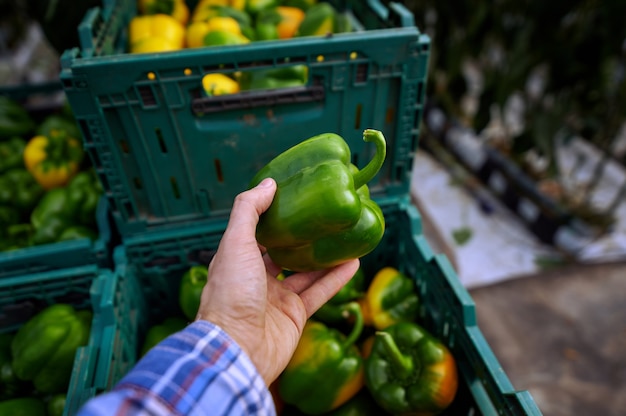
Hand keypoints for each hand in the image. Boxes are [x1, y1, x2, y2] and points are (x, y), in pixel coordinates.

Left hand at [197, 178, 359, 384]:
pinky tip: (354, 262)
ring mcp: (277, 298)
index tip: (295, 198)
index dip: (274, 216)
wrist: (238, 349)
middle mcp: (256, 278)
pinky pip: (319, 292)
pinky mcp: (296, 316)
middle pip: (284, 252)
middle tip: (325, 217)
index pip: (257, 232)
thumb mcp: (235, 242)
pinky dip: (337, 278)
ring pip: (306, 272)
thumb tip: (270, 184)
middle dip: (303, 237)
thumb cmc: (230, 293)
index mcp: (238, 260)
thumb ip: (249, 210)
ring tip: (346, 236)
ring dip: (325, 256)